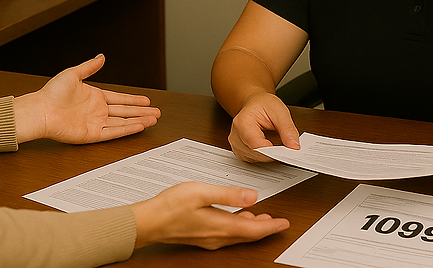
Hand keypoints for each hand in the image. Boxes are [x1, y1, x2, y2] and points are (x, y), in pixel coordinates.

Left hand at [14, 54, 160, 143]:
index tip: (147, 100)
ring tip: (153, 119)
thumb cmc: (52, 92)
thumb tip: (101, 57)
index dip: (133, 100)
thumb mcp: (73, 74)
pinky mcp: (92, 134)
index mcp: (94, 97)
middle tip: (157, 112)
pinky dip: (127, 129)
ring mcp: (96, 123)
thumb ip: (89, 67)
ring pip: (123, 122)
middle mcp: (97, 110)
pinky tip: (139, 126)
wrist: (41, 110)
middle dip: (141, 111)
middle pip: (125, 111)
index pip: (119, 99)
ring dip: (139, 120)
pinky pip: (114, 132)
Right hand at [131, 182, 288, 249]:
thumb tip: (253, 197)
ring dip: (251, 228)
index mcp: (221, 226)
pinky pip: (226, 235)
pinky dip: (237, 228)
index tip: (284, 223)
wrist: (148, 222)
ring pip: (237, 236)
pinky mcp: (201, 237)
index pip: (254, 230)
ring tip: (261, 219)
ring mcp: (208, 239)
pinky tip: (235, 219)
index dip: (271, 226)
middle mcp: (217, 237)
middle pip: (247, 235)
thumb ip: (228, 195)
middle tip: (277, 221)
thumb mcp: (202, 193)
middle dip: (264, 228)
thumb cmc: (170, 206)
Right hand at [228, 91, 299, 162]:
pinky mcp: (241, 152)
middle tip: (288, 148)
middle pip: (256, 153)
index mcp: (242, 122)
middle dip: (274, 154)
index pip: (255, 144)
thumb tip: (294, 146)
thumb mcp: (280, 111)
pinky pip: (254, 160)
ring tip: (279, 145)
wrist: (255, 104)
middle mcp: (236, 136)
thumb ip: (287, 129)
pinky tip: (272, 149)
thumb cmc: (264, 105)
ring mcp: (237, 145)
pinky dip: (265, 157)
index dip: (272, 151)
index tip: (286, 152)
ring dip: (270, 156)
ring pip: (256, 159)